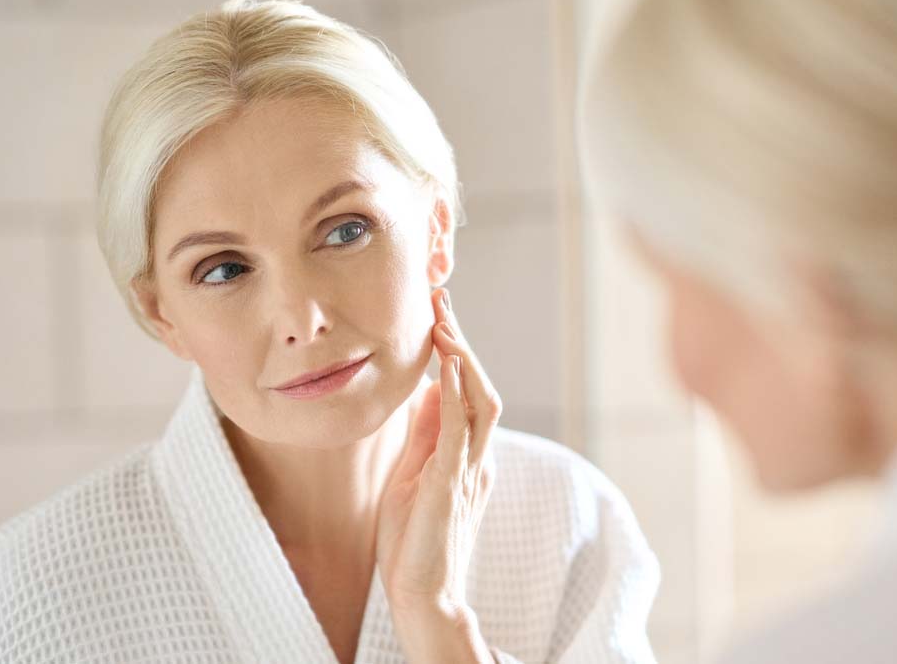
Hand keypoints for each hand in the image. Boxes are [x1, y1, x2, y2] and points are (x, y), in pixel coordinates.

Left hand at [376, 288, 502, 662]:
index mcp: (469, 457)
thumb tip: (431, 390)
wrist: (420, 593)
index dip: (459, 352)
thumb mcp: (415, 474)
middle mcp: (477, 459)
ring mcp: (469, 471)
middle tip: (441, 302)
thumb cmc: (413, 541)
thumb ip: (427, 435)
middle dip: (464, 342)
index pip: (471, 393)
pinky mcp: (450, 483)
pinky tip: (447, 363)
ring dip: (464, 358)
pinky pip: (459, 429)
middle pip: (483, 387)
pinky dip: (457, 392)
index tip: (439, 316)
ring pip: (481, 401)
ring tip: (444, 324)